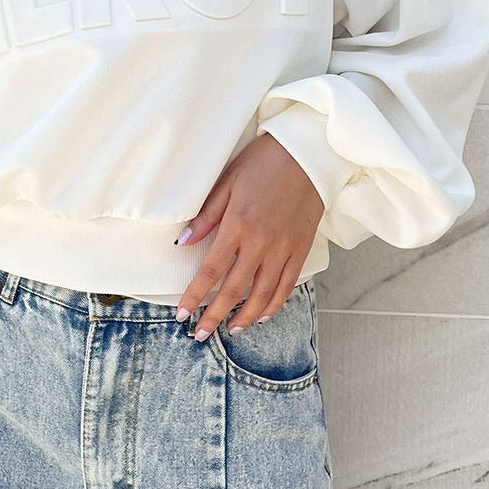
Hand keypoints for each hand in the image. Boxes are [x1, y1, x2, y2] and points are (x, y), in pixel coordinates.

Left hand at [174, 133, 323, 339]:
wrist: (307, 153)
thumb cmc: (263, 163)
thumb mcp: (227, 182)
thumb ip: (205, 216)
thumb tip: (181, 243)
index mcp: (238, 225)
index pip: (211, 271)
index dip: (195, 296)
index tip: (182, 315)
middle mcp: (262, 242)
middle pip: (235, 290)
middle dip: (215, 316)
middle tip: (201, 335)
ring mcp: (284, 248)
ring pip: (263, 294)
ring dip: (245, 316)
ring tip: (230, 330)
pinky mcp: (302, 248)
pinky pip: (287, 284)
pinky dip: (274, 303)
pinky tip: (263, 314)